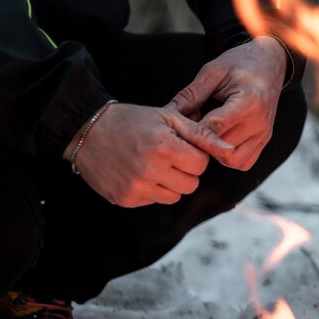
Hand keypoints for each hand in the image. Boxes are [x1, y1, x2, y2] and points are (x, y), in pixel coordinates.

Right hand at [73, 103, 233, 207]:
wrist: (87, 129)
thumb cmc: (133, 120)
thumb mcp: (168, 117)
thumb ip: (202, 134)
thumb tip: (231, 151)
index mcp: (163, 145)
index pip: (201, 164)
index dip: (193, 154)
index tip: (179, 146)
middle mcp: (149, 168)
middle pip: (191, 184)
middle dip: (185, 170)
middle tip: (167, 155)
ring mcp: (135, 186)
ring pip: (175, 196)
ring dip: (170, 182)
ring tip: (153, 163)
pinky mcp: (125, 199)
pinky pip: (154, 201)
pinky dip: (151, 189)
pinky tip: (137, 172)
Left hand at [166, 36, 287, 170]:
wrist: (270, 63)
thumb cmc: (240, 63)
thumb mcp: (212, 72)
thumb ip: (191, 95)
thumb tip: (167, 113)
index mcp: (248, 102)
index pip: (214, 127)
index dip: (192, 130)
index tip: (177, 125)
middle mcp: (259, 123)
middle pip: (222, 148)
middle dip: (201, 142)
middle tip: (188, 130)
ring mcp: (264, 134)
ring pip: (233, 160)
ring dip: (215, 153)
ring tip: (206, 135)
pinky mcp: (264, 140)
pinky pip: (244, 162)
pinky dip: (228, 158)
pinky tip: (219, 141)